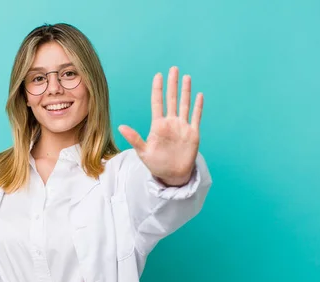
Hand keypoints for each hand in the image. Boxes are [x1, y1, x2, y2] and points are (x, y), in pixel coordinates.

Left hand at [118, 66, 203, 186]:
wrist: (172, 175)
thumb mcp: (143, 152)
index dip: (158, 89)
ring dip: (186, 91)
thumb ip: (134, 138)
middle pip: (172, 99)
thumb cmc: (156, 164)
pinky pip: (196, 117)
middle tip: (173, 69)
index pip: (158, 102)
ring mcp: (182, 127)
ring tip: (186, 77)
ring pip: (185, 105)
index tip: (158, 75)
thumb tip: (121, 127)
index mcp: (158, 125)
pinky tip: (199, 95)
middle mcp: (171, 123)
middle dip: (172, 84)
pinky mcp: (192, 134)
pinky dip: (198, 106)